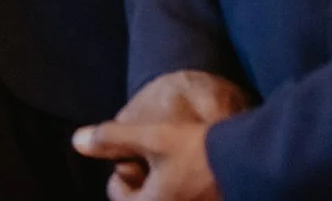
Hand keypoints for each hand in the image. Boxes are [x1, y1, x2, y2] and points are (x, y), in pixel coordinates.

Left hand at [75, 70, 249, 200]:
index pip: (120, 197)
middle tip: (154, 168)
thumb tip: (76, 141)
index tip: (133, 161)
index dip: (121, 177)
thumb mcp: (153, 137)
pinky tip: (195, 180)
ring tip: (176, 173)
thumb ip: (113, 139)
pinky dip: (186, 194)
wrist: (255, 162)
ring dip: (164, 191)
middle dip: (144, 188)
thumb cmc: (200, 151)